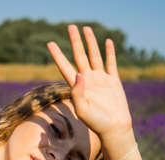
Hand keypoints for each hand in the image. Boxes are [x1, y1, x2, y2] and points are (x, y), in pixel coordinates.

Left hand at [47, 25, 132, 139]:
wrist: (114, 128)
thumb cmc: (96, 123)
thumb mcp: (82, 110)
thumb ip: (78, 93)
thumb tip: (79, 74)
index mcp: (77, 86)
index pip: (65, 66)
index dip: (57, 54)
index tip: (50, 43)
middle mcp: (88, 80)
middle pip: (79, 56)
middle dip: (75, 41)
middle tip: (70, 27)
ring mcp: (100, 79)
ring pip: (94, 55)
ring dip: (90, 42)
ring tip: (86, 28)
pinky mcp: (113, 81)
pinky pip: (111, 63)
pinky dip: (110, 52)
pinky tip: (107, 41)